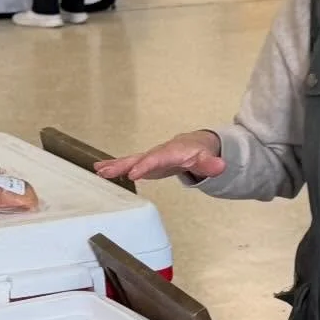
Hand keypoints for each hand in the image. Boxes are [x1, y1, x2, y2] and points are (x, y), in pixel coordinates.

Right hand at [95, 131, 225, 182]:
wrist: (195, 145)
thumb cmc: (199, 152)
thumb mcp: (208, 159)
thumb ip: (211, 164)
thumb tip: (220, 166)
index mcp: (171, 152)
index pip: (157, 158)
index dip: (146, 165)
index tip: (134, 173)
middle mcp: (158, 153)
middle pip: (139, 158)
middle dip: (123, 164)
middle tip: (106, 171)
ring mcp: (150, 157)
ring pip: (130, 160)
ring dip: (114, 165)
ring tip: (98, 171)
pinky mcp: (145, 162)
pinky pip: (129, 164)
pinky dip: (114, 167)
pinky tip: (100, 171)